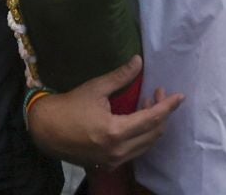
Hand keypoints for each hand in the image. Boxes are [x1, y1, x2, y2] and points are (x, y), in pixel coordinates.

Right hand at [24, 56, 182, 168]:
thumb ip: (121, 77)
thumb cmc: (70, 106)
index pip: (152, 119)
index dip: (168, 106)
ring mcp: (113, 161)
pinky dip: (142, 136)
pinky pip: (134, 151)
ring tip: (147, 104)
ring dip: (152, 125)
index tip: (180, 96)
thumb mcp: (96, 88)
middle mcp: (117, 151)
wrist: (46, 130)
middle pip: (153, 134)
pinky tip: (136, 120)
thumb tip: (139, 61)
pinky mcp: (108, 164)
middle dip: (161, 114)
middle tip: (157, 93)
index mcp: (115, 132)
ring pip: (146, 145)